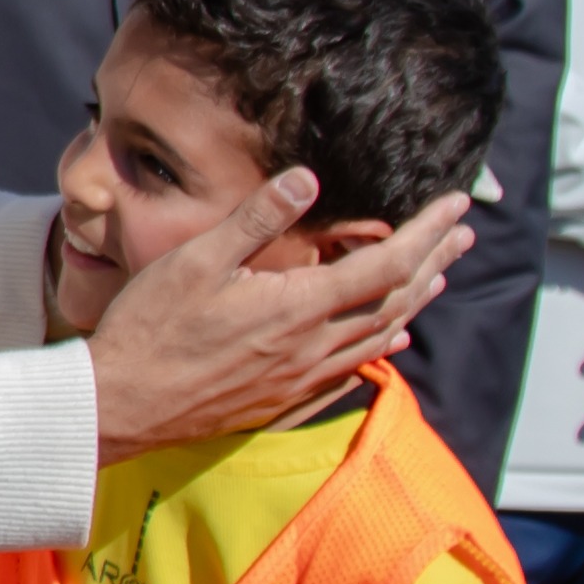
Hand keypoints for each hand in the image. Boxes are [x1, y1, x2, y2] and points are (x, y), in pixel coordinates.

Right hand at [61, 173, 477, 442]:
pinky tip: (390, 339)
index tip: (455, 205)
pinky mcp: (283, 400)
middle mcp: (311, 348)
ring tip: (438, 277)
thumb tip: (308, 178)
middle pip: (393, 302)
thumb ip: (257, 219)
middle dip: (433, 262)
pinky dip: (380, 346)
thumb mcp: (197, 259)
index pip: (384, 264)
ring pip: (377, 338)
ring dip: (414, 303)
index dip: (426, 232)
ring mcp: (299, 379)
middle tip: (463, 234)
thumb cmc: (150, 329)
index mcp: (296, 307)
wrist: (120, 406)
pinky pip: (351, 371)